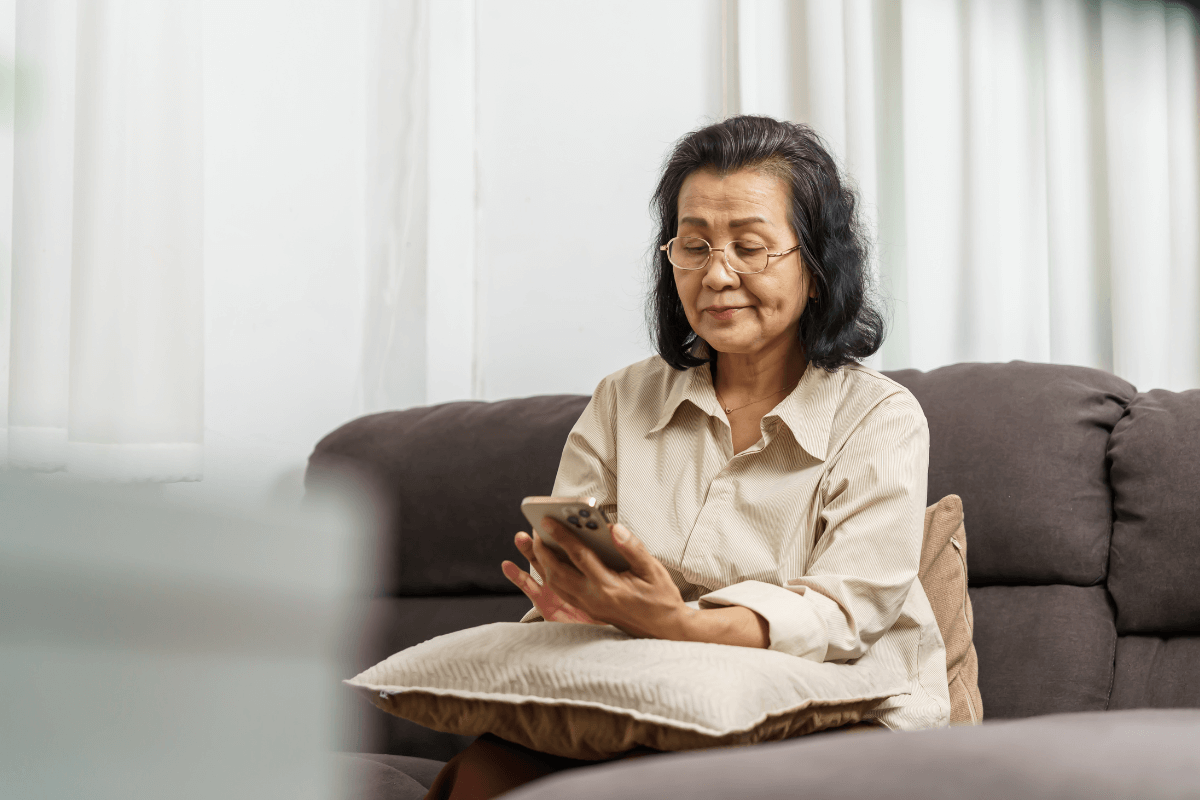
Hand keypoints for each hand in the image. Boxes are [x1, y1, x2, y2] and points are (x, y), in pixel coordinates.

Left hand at [506, 518, 686, 638]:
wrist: (664, 629)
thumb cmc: (660, 598)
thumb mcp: (652, 570)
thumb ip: (632, 548)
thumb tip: (614, 528)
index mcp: (609, 586)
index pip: (579, 557)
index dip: (562, 536)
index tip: (548, 520)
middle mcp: (594, 598)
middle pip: (558, 572)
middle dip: (543, 549)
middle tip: (537, 528)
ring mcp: (589, 607)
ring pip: (556, 585)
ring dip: (544, 563)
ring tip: (540, 541)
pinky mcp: (588, 610)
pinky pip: (562, 592)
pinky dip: (552, 575)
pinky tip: (552, 561)